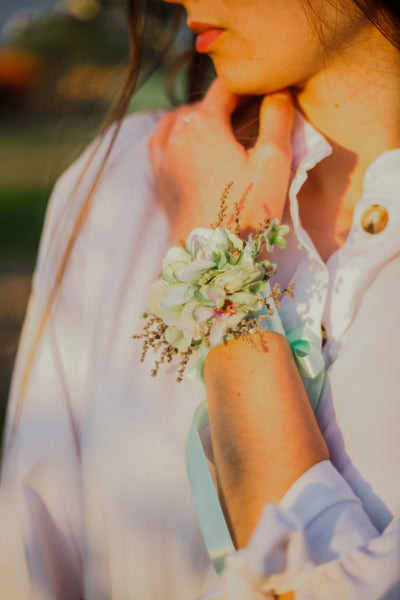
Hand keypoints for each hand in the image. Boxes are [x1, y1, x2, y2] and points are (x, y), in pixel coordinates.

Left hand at [149, 79, 293, 245]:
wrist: (214, 256)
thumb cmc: (248, 210)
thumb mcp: (273, 162)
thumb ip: (276, 119)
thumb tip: (277, 91)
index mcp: (204, 124)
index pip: (225, 88)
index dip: (246, 86)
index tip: (262, 91)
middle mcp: (176, 135)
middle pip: (201, 104)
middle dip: (224, 104)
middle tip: (248, 115)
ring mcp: (162, 158)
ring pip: (177, 120)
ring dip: (198, 117)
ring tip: (220, 129)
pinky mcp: (159, 179)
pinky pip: (160, 141)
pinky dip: (174, 134)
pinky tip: (186, 143)